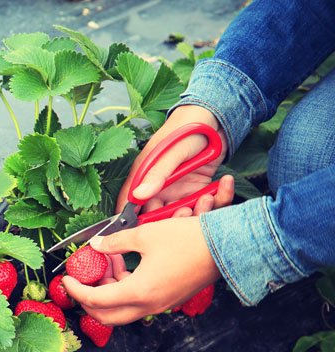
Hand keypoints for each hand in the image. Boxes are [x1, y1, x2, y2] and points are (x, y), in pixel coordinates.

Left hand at [62, 217, 219, 324]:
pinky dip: (126, 289)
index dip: (76, 290)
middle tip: (84, 278)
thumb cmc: (189, 240)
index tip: (67, 279)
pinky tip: (126, 264)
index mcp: (139, 292)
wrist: (229, 246)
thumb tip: (97, 246)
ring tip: (107, 262)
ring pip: (124, 310)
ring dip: (109, 291)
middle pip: (107, 315)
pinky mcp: (171, 299)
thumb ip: (116, 243)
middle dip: (89, 299)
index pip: (95, 301)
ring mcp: (162, 305)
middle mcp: (149, 306)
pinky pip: (140, 302)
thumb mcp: (146, 235)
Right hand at [117, 104, 234, 215]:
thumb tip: (137, 196)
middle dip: (172, 221)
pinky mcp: (198, 189)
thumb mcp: (172, 152)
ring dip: (197, 212)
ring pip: (183, 213)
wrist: (217, 117)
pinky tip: (222, 186)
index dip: (132, 221)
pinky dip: (216, 200)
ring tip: (207, 198)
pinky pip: (204, 204)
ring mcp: (179, 189)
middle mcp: (158, 186)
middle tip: (186, 213)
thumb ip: (157, 174)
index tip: (141, 234)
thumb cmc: (188, 129)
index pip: (130, 203)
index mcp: (144, 176)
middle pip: (158, 215)